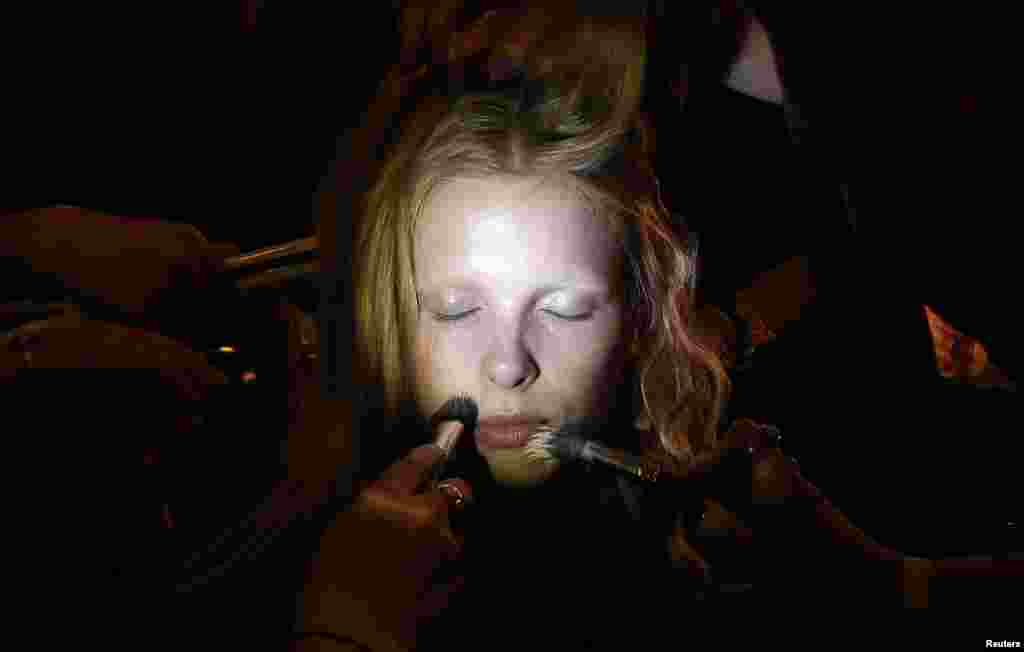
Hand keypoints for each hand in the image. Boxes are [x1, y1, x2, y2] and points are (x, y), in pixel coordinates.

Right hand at [297, 440, 472, 651]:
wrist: (345, 637)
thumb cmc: (327, 586)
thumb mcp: (338, 529)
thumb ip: (373, 504)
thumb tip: (391, 497)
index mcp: (383, 497)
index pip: (418, 461)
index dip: (430, 456)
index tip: (436, 453)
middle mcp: (421, 514)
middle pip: (452, 490)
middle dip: (446, 497)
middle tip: (429, 511)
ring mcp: (443, 546)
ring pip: (459, 526)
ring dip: (447, 534)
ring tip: (422, 556)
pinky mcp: (456, 577)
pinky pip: (460, 562)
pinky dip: (450, 566)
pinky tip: (428, 580)